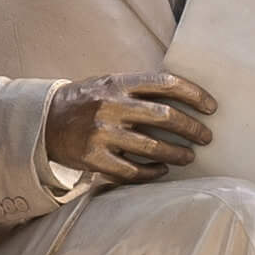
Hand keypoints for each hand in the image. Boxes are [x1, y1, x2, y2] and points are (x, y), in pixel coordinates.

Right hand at [44, 72, 216, 181]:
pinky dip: (152, 172)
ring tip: (189, 156)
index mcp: (117, 83)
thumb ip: (137, 89)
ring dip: (177, 153)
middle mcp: (111, 105)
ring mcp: (102, 133)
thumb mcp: (107, 84)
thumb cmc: (84, 101)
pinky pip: (132, 170)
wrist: (43, 122)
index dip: (193, 94)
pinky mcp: (94, 158)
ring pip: (153, 147)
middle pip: (165, 117)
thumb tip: (182, 96)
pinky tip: (162, 170)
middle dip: (192, 128)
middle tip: (206, 137)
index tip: (211, 107)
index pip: (165, 83)